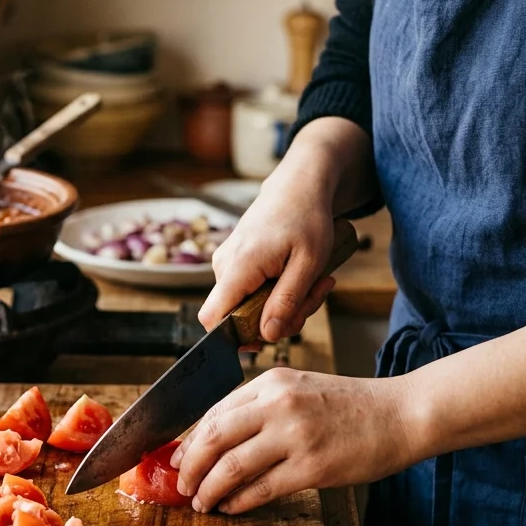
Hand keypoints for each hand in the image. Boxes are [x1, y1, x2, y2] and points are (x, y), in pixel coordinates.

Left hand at [170, 367, 418, 513]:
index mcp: (272, 381)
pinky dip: (238, 501)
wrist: (402, 414)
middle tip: (181, 484)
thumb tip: (218, 439)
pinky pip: (261, 488)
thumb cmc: (351, 406)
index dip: (190, 440)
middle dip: (190, 465)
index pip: (216, 411)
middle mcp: (279, 403)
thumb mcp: (301, 389)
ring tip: (200, 502)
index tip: (178, 458)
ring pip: (232, 465)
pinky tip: (230, 507)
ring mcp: (296, 435)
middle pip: (214, 436)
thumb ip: (262, 406)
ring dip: (209, 488)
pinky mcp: (313, 467)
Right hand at [198, 168, 336, 343]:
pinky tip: (296, 277)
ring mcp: (226, 263)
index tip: (269, 336)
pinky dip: (275, 292)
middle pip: (237, 317)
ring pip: (246, 306)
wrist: (298, 188)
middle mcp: (224, 265)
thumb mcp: (308, 263)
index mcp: (239, 266)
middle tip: (313, 296)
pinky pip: (248, 292)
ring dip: (282, 305)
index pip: (212, 318)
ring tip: (311, 282)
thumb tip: (267, 335)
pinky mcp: (234, 263)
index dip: (234, 337)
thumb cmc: (306, 218)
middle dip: (278, 318)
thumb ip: (287, 302)